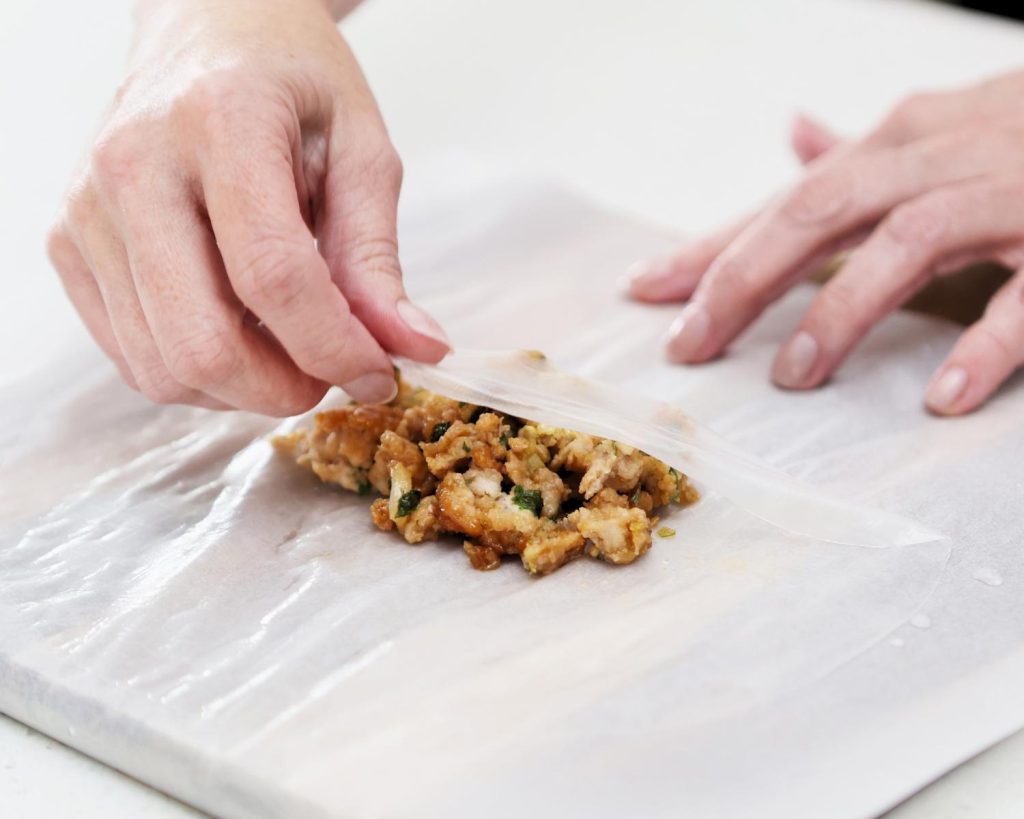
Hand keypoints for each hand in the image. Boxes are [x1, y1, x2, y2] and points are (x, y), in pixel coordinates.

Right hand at [47, 0, 448, 414]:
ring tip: (287, 347)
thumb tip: (415, 348)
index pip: (274, 277)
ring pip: (162, 368)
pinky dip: (198, 374)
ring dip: (242, 390)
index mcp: (221, 123)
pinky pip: (133, 359)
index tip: (379, 375)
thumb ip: (377, 256)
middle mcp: (134, 167)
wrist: (204, 31)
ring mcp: (87, 211)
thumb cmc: (291, 84)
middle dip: (283, 389)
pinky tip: (238, 335)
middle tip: (329, 373)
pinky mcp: (66, 246)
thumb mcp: (360, 151)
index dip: (335, 349)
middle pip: (202, 343)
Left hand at [627, 71, 1023, 415]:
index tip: (643, 292)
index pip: (783, 199)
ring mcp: (1010, 191)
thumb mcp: (943, 133)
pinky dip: (986, 343)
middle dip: (745, 277)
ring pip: (907, 241)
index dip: (711, 245)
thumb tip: (795, 136)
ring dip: (842, 311)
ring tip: (793, 378)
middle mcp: (941, 155)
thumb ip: (867, 154)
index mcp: (899, 141)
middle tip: (692, 347)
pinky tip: (941, 398)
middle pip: (820, 208)